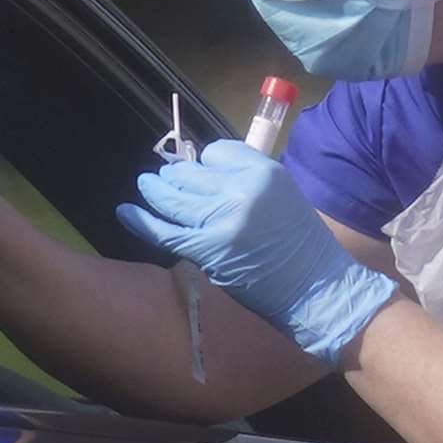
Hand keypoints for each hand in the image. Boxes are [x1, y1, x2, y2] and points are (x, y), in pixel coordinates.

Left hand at [115, 140, 397, 364]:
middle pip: (191, 172)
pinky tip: (124, 211)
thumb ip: (246, 182)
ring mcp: (223, 219)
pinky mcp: (209, 249)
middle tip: (162, 179)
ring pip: (174, 197)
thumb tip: (203, 175)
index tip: (202, 174)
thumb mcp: (283, 196)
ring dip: (155, 191)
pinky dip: (140, 220)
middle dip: (175, 175)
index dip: (205, 164)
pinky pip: (165, 230)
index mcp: (264, 171)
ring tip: (145, 186)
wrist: (318, 289)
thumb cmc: (304, 246)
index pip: (217, 152)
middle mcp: (242, 189)